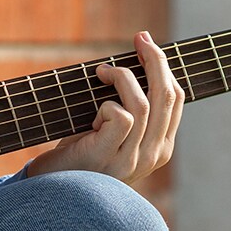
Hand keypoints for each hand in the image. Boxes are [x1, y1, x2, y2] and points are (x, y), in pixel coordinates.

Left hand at [24, 31, 183, 183]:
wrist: (54, 191)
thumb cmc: (79, 154)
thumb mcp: (112, 131)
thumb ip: (129, 107)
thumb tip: (136, 60)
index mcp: (160, 146)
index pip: (176, 98)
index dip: (164, 66)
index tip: (146, 44)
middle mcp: (153, 154)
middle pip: (166, 95)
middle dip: (155, 60)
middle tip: (140, 38)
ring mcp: (133, 159)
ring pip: (143, 103)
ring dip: (123, 78)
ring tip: (102, 73)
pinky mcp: (110, 157)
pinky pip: (120, 116)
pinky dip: (105, 104)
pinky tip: (90, 115)